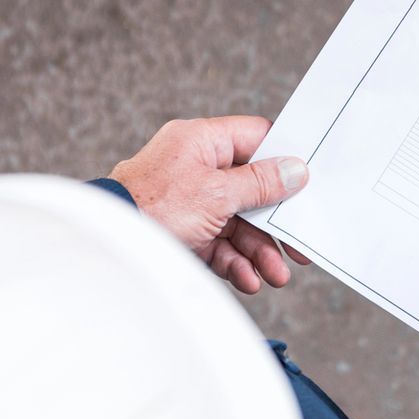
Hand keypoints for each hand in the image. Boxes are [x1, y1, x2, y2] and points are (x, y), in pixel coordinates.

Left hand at [109, 117, 312, 294]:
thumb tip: (294, 170)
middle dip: (273, 225)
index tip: (305, 182)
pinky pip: (218, 245)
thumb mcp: (217, 193)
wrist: (112, 250)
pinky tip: (248, 280)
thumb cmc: (153, 208)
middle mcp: (195, 168)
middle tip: (298, 247)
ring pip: (237, 224)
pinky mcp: (183, 232)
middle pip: (250, 191)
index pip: (254, 138)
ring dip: (258, 251)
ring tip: (274, 275)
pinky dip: (234, 263)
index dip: (282, 159)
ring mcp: (189, 202)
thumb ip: (261, 183)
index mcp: (201, 142)